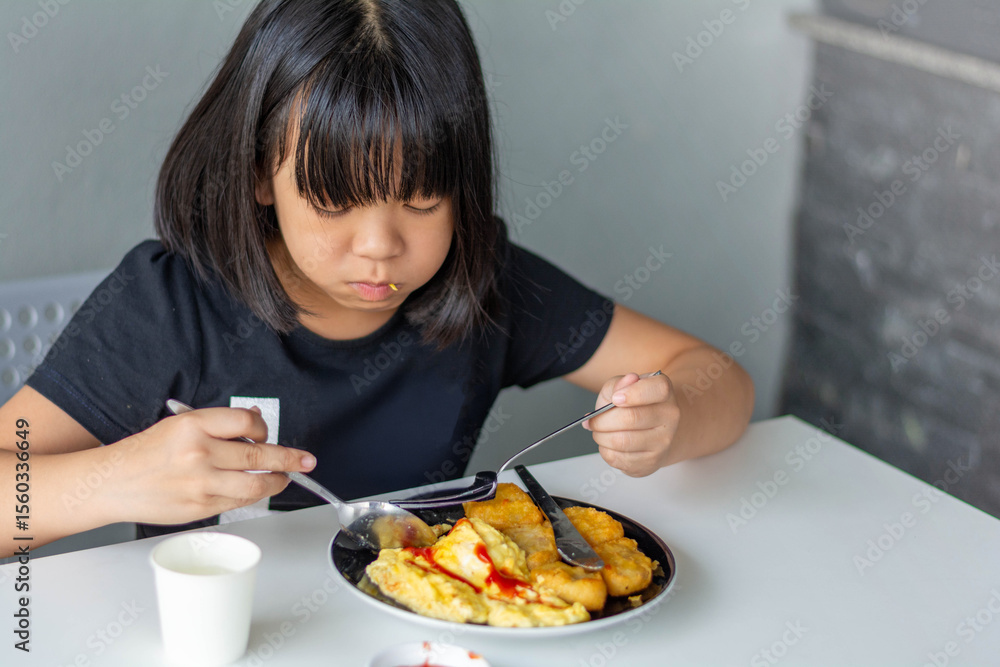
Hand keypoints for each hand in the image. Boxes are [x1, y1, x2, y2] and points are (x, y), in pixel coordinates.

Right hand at [101, 407, 315, 524]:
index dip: (263, 428)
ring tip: (284, 477)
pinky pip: (239, 502)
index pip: (247, 422)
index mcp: (194, 426)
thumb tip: (255, 425)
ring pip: (256, 485)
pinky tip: (257, 489)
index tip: (267, 434)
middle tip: (307, 460)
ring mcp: (201, 484)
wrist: (112, 483)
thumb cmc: (147, 452)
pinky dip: (253, 496)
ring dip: (277, 481)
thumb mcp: (180, 425)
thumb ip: (218, 426)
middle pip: (260, 455)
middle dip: (290, 459)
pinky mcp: (200, 508)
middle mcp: (199, 453)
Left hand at [583, 372, 680, 475]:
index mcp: (664, 392)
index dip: (633, 393)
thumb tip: (621, 387)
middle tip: (593, 421)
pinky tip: (608, 444)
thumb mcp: (622, 388)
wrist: (649, 431)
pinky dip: (605, 450)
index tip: (615, 398)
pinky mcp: (651, 462)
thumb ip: (617, 384)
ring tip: (598, 432)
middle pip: (631, 418)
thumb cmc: (633, 406)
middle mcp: (669, 416)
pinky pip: (618, 458)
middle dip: (602, 420)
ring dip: (601, 436)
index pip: (658, 389)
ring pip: (622, 441)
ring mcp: (663, 441)